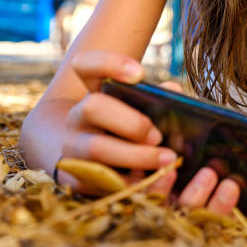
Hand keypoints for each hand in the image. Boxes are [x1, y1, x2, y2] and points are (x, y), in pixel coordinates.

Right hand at [59, 51, 239, 213]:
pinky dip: (128, 182)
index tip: (140, 73)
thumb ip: (157, 98)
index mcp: (95, 92)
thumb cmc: (129, 129)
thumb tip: (173, 91)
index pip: (88, 65)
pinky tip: (148, 180)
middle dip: (131, 122)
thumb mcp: (141, 109)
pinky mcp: (74, 177)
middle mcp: (78, 116)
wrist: (92, 164)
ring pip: (96, 148)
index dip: (110, 64)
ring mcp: (72, 146)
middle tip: (158, 136)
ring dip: (136, 155)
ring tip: (167, 159)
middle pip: (93, 106)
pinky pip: (99, 181)